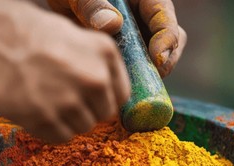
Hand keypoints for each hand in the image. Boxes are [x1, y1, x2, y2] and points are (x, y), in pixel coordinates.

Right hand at [0, 1, 129, 142]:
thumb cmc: (30, 35)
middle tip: (62, 97)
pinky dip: (50, 130)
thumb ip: (99, 66)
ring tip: (46, 100)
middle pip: (103, 115)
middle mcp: (93, 78)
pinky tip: (36, 110)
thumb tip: (110, 95)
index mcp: (105, 54)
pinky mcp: (45, 119)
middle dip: (86, 110)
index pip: (121, 96)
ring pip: (82, 128)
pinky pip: (60, 138)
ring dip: (67, 120)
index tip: (91, 99)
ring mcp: (69, 101)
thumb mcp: (77, 37)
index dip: (104, 99)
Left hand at [48, 0, 186, 76]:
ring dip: (147, 75)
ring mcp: (139, 39)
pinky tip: (116, 89)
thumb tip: (113, 24)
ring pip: (156, 61)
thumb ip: (93, 5)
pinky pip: (137, 72)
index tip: (157, 59)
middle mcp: (147, 20)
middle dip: (164, 63)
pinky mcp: (127, 56)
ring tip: (129, 86)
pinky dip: (130, 82)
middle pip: (171, 44)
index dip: (167, 41)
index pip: (166, 20)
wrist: (61, 6)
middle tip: (148, 78)